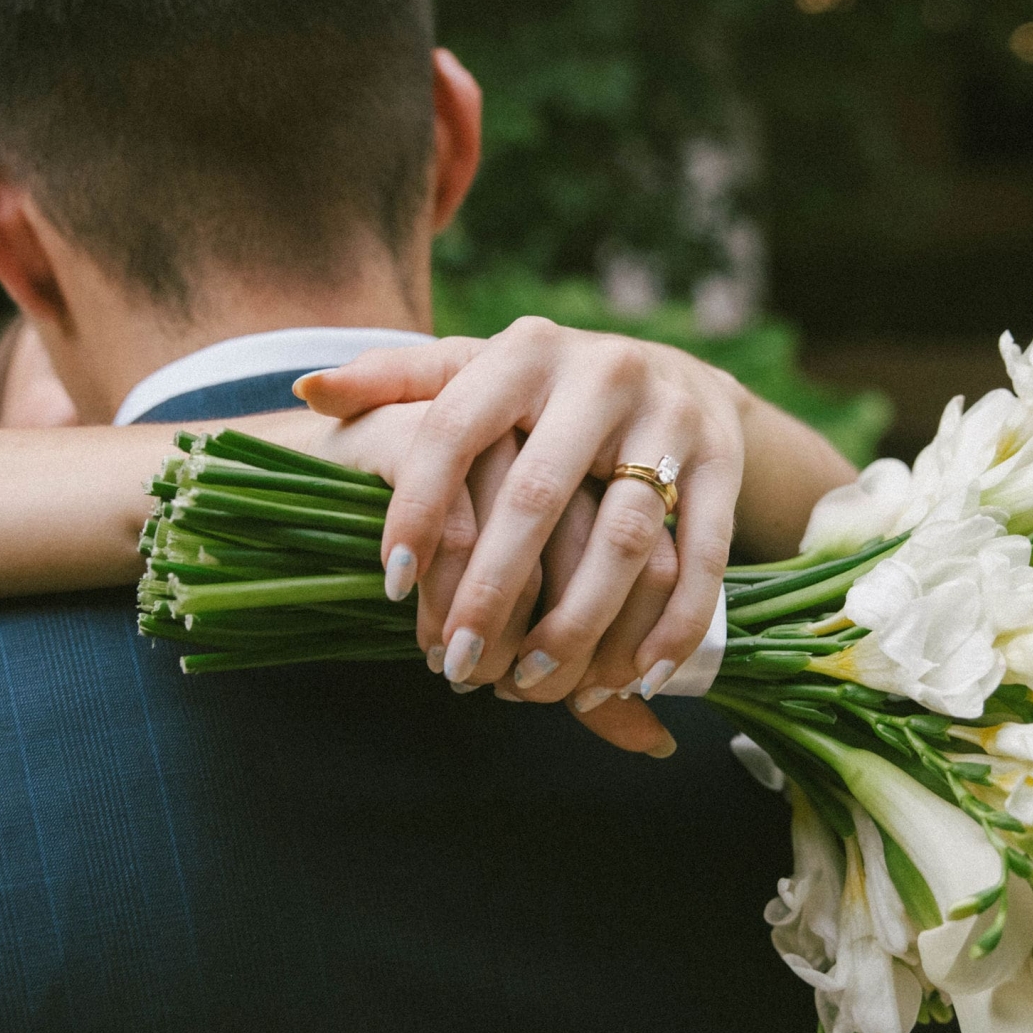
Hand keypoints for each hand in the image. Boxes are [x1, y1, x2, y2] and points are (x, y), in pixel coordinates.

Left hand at [297, 317, 744, 710]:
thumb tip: (307, 393)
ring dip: (580, 621)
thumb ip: (395, 381)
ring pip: (626, 537)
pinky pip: (704, 558)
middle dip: (494, 590)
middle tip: (455, 664)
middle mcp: (600, 375)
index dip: (419, 508)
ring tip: (536, 682)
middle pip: (538, 496)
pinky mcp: (725, 461)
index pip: (454, 428)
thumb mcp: (475, 370)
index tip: (392, 585)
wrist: (679, 374)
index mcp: (524, 350)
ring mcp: (671, 417)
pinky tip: (633, 680)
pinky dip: (671, 626)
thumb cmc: (546, 393)